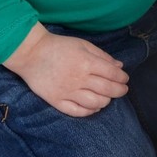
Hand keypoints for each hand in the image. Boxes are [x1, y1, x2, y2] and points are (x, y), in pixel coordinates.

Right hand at [3, 23, 128, 116]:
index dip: (122, 78)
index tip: (125, 79)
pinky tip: (94, 107)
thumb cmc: (59, 46)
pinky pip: (77, 111)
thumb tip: (119, 67)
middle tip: (122, 90)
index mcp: (87, 62)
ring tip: (108, 98)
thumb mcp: (83, 45)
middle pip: (107, 90)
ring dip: (106, 101)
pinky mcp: (56, 100)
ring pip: (95, 103)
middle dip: (119, 91)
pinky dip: (89, 111)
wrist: (31, 53)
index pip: (112, 74)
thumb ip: (102, 56)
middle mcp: (79, 79)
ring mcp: (67, 92)